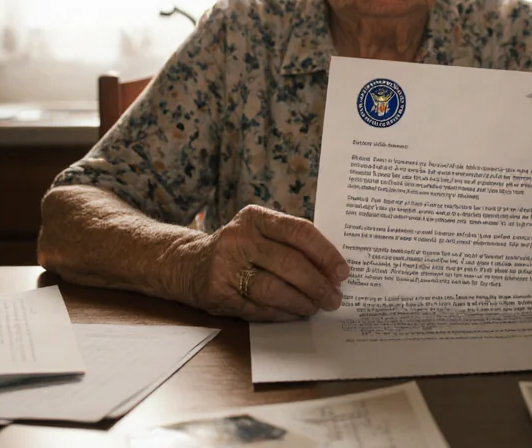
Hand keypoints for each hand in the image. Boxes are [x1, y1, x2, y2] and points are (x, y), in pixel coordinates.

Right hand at [187, 205, 348, 321]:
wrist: (189, 263)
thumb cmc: (239, 247)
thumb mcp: (259, 231)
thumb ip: (290, 242)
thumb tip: (332, 268)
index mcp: (255, 218)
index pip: (299, 231)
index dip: (325, 253)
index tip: (342, 271)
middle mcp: (239, 239)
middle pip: (289, 263)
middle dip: (318, 284)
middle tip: (334, 297)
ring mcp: (226, 267)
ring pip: (274, 289)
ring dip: (302, 302)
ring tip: (317, 307)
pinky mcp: (219, 294)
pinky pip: (258, 309)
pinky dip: (282, 314)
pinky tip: (295, 314)